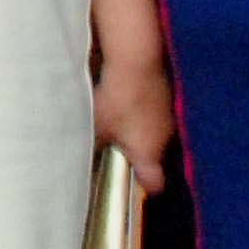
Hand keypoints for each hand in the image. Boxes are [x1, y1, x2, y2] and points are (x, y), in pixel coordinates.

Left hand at [93, 52, 175, 193]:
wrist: (136, 60)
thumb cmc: (116, 99)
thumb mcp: (97, 127)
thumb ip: (93, 146)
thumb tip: (81, 160)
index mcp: (149, 152)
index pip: (155, 183)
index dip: (144, 187)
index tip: (132, 185)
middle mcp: (163, 138)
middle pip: (152, 157)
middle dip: (135, 155)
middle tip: (113, 148)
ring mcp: (166, 116)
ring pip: (153, 133)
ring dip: (138, 131)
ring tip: (116, 119)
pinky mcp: (165, 95)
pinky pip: (154, 112)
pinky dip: (142, 111)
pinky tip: (125, 99)